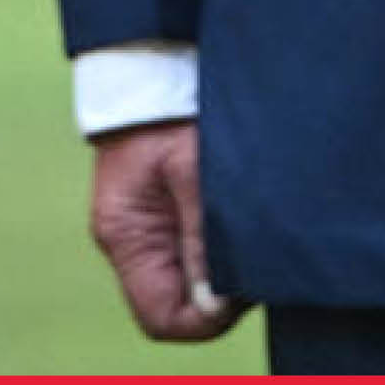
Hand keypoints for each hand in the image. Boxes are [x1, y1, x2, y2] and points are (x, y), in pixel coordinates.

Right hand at [90, 121, 241, 339]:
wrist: (156, 66)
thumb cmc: (171, 111)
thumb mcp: (192, 169)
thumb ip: (203, 236)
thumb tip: (214, 303)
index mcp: (126, 237)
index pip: (161, 318)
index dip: (205, 319)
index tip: (241, 290)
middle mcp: (135, 243)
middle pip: (180, 307)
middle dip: (222, 298)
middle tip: (258, 263)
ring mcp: (152, 231)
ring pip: (193, 285)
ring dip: (226, 273)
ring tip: (256, 240)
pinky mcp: (171, 215)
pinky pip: (197, 256)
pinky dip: (223, 253)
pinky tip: (247, 229)